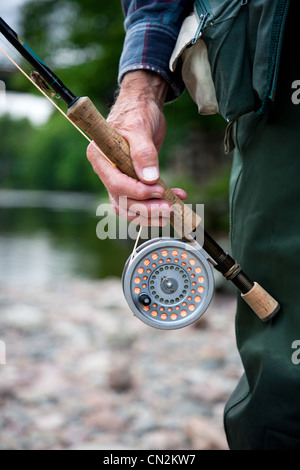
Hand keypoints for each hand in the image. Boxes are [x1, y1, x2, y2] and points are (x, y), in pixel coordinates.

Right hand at [87, 70, 186, 224]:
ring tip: (172, 210)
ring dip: (151, 213)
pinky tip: (176, 198)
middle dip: (146, 208)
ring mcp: (118, 178)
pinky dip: (157, 204)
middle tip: (168, 207)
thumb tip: (150, 178)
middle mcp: (106, 171)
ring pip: (129, 207)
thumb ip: (144, 152)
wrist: (143, 105)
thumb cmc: (137, 111)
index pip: (115, 184)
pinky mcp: (131, 181)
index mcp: (100, 157)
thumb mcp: (140, 128)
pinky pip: (140, 201)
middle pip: (122, 201)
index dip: (136, 192)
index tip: (158, 190)